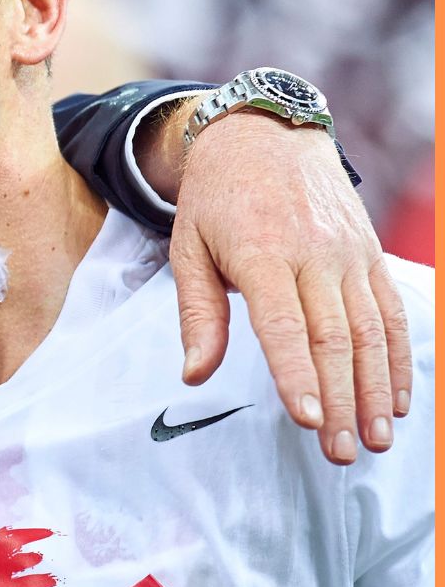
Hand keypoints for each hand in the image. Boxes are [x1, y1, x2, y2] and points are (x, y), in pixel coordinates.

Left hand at [162, 108, 411, 464]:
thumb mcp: (187, 247)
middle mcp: (314, 254)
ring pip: (371, 332)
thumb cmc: (215, 198)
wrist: (263, 134)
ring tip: (376, 438)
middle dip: (341, 401)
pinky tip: (399, 399)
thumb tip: (194, 373)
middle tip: (340, 452)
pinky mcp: (370, 254)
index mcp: (262, 254)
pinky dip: (398, 358)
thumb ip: (197, 314)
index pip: (285, 326)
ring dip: (377, 390)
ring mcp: (349, 254)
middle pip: (334, 339)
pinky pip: (391, 312)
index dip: (297, 376)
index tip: (309, 420)